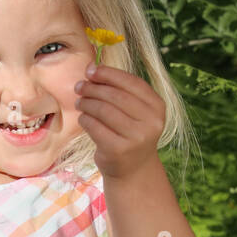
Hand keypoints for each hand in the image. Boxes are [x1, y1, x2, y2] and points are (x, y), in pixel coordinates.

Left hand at [74, 63, 166, 179]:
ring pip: (103, 110)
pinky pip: (95, 127)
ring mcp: (136, 138)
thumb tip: (92, 67)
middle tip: (79, 87)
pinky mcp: (118, 150)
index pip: (131, 82)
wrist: (132, 169)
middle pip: (115, 96)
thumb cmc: (129, 132)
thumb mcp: (133, 110)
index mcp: (157, 106)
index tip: (90, 70)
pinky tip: (83, 118)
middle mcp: (151, 122)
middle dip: (93, 88)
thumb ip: (118, 88)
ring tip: (80, 101)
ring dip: (87, 103)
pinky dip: (85, 119)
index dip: (108, 73)